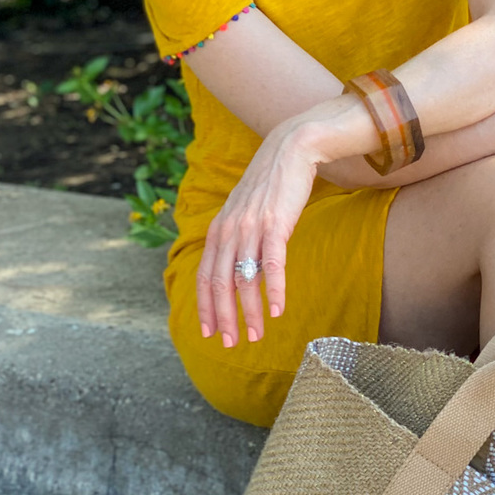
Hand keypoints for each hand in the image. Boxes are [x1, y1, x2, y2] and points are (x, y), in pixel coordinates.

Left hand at [196, 123, 319, 346]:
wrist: (291, 149)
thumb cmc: (271, 184)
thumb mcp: (245, 211)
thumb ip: (237, 237)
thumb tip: (239, 267)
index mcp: (218, 230)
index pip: (204, 276)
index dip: (204, 307)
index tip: (209, 333)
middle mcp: (229, 231)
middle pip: (220, 284)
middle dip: (224, 318)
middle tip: (231, 344)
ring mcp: (251, 227)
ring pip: (244, 279)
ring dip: (250, 312)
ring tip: (255, 336)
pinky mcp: (276, 224)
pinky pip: (272, 264)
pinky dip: (274, 290)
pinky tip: (278, 311)